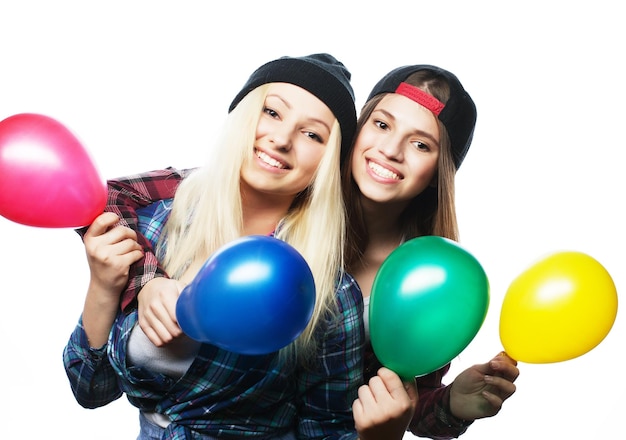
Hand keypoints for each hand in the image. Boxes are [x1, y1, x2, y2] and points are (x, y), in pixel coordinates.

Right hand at [82, 212, 142, 346]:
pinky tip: (134, 258)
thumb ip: (102, 233)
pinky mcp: (119, 265)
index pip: (101, 220)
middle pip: (122, 230)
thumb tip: (115, 214)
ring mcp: (107, 256)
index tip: (116, 220)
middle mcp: (96, 247)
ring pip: (131, 242)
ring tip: (132, 252)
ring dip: (136, 246)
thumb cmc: (102, 263)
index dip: (112, 217)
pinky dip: (139, 254)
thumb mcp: (96, 246)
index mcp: (90, 240)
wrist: (103, 287)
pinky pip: (136, 252)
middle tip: (130, 241)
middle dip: (130, 235)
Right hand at [137, 277, 184, 345]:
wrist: (147, 287)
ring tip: (178, 332)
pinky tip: (169, 334)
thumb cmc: (167, 288)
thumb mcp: (178, 286)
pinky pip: (156, 341)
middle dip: (182, 333)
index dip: (186, 324)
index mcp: (165, 295)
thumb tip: (199, 307)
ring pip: (165, 338)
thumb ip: (187, 296)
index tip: (190, 322)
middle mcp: (154, 306)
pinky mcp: (143, 324)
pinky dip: (164, 341)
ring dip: (174, 339)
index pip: (178, 319)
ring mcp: (147, 316)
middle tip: (185, 329)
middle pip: (173, 331)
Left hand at [353, 367, 417, 439]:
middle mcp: (389, 409)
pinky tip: (368, 413)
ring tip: (374, 405)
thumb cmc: (398, 420)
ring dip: (367, 394)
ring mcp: (373, 416)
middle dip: (376, 386)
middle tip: (381, 397)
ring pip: (363, 388)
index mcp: (403, 404)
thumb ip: (410, 386)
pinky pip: (356, 401)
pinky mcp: (361, 421)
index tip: (385, 377)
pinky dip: (360, 405)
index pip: (389, 375)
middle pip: (374, 380)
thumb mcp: (411, 406)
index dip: (384, 373)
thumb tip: (404, 367)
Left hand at [449, 352, 518, 420]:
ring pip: (511, 388)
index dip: (507, 360)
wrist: (453, 398)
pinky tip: (483, 394)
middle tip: (493, 365)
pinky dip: (492, 397)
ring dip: (499, 381)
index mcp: (497, 372)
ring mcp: (499, 396)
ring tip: (485, 379)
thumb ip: (489, 365)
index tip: (495, 360)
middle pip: (515, 374)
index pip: (511, 364)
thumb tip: (502, 355)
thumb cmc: (465, 382)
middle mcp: (501, 383)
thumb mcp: (475, 370)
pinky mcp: (493, 408)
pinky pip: (499, 402)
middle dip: (507, 368)